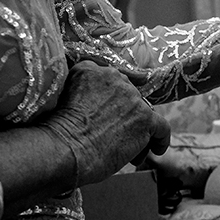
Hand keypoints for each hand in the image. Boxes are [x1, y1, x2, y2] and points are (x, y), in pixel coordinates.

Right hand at [42, 61, 170, 186]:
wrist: (64, 148)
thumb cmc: (58, 134)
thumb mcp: (63, 99)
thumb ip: (82, 96)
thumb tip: (98, 112)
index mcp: (90, 69)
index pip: (110, 84)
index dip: (111, 103)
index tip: (105, 118)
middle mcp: (113, 77)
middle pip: (128, 98)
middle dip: (123, 117)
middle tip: (112, 137)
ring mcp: (131, 97)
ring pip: (143, 113)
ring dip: (137, 131)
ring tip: (125, 150)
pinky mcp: (144, 118)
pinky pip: (162, 127)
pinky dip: (160, 139)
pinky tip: (156, 150)